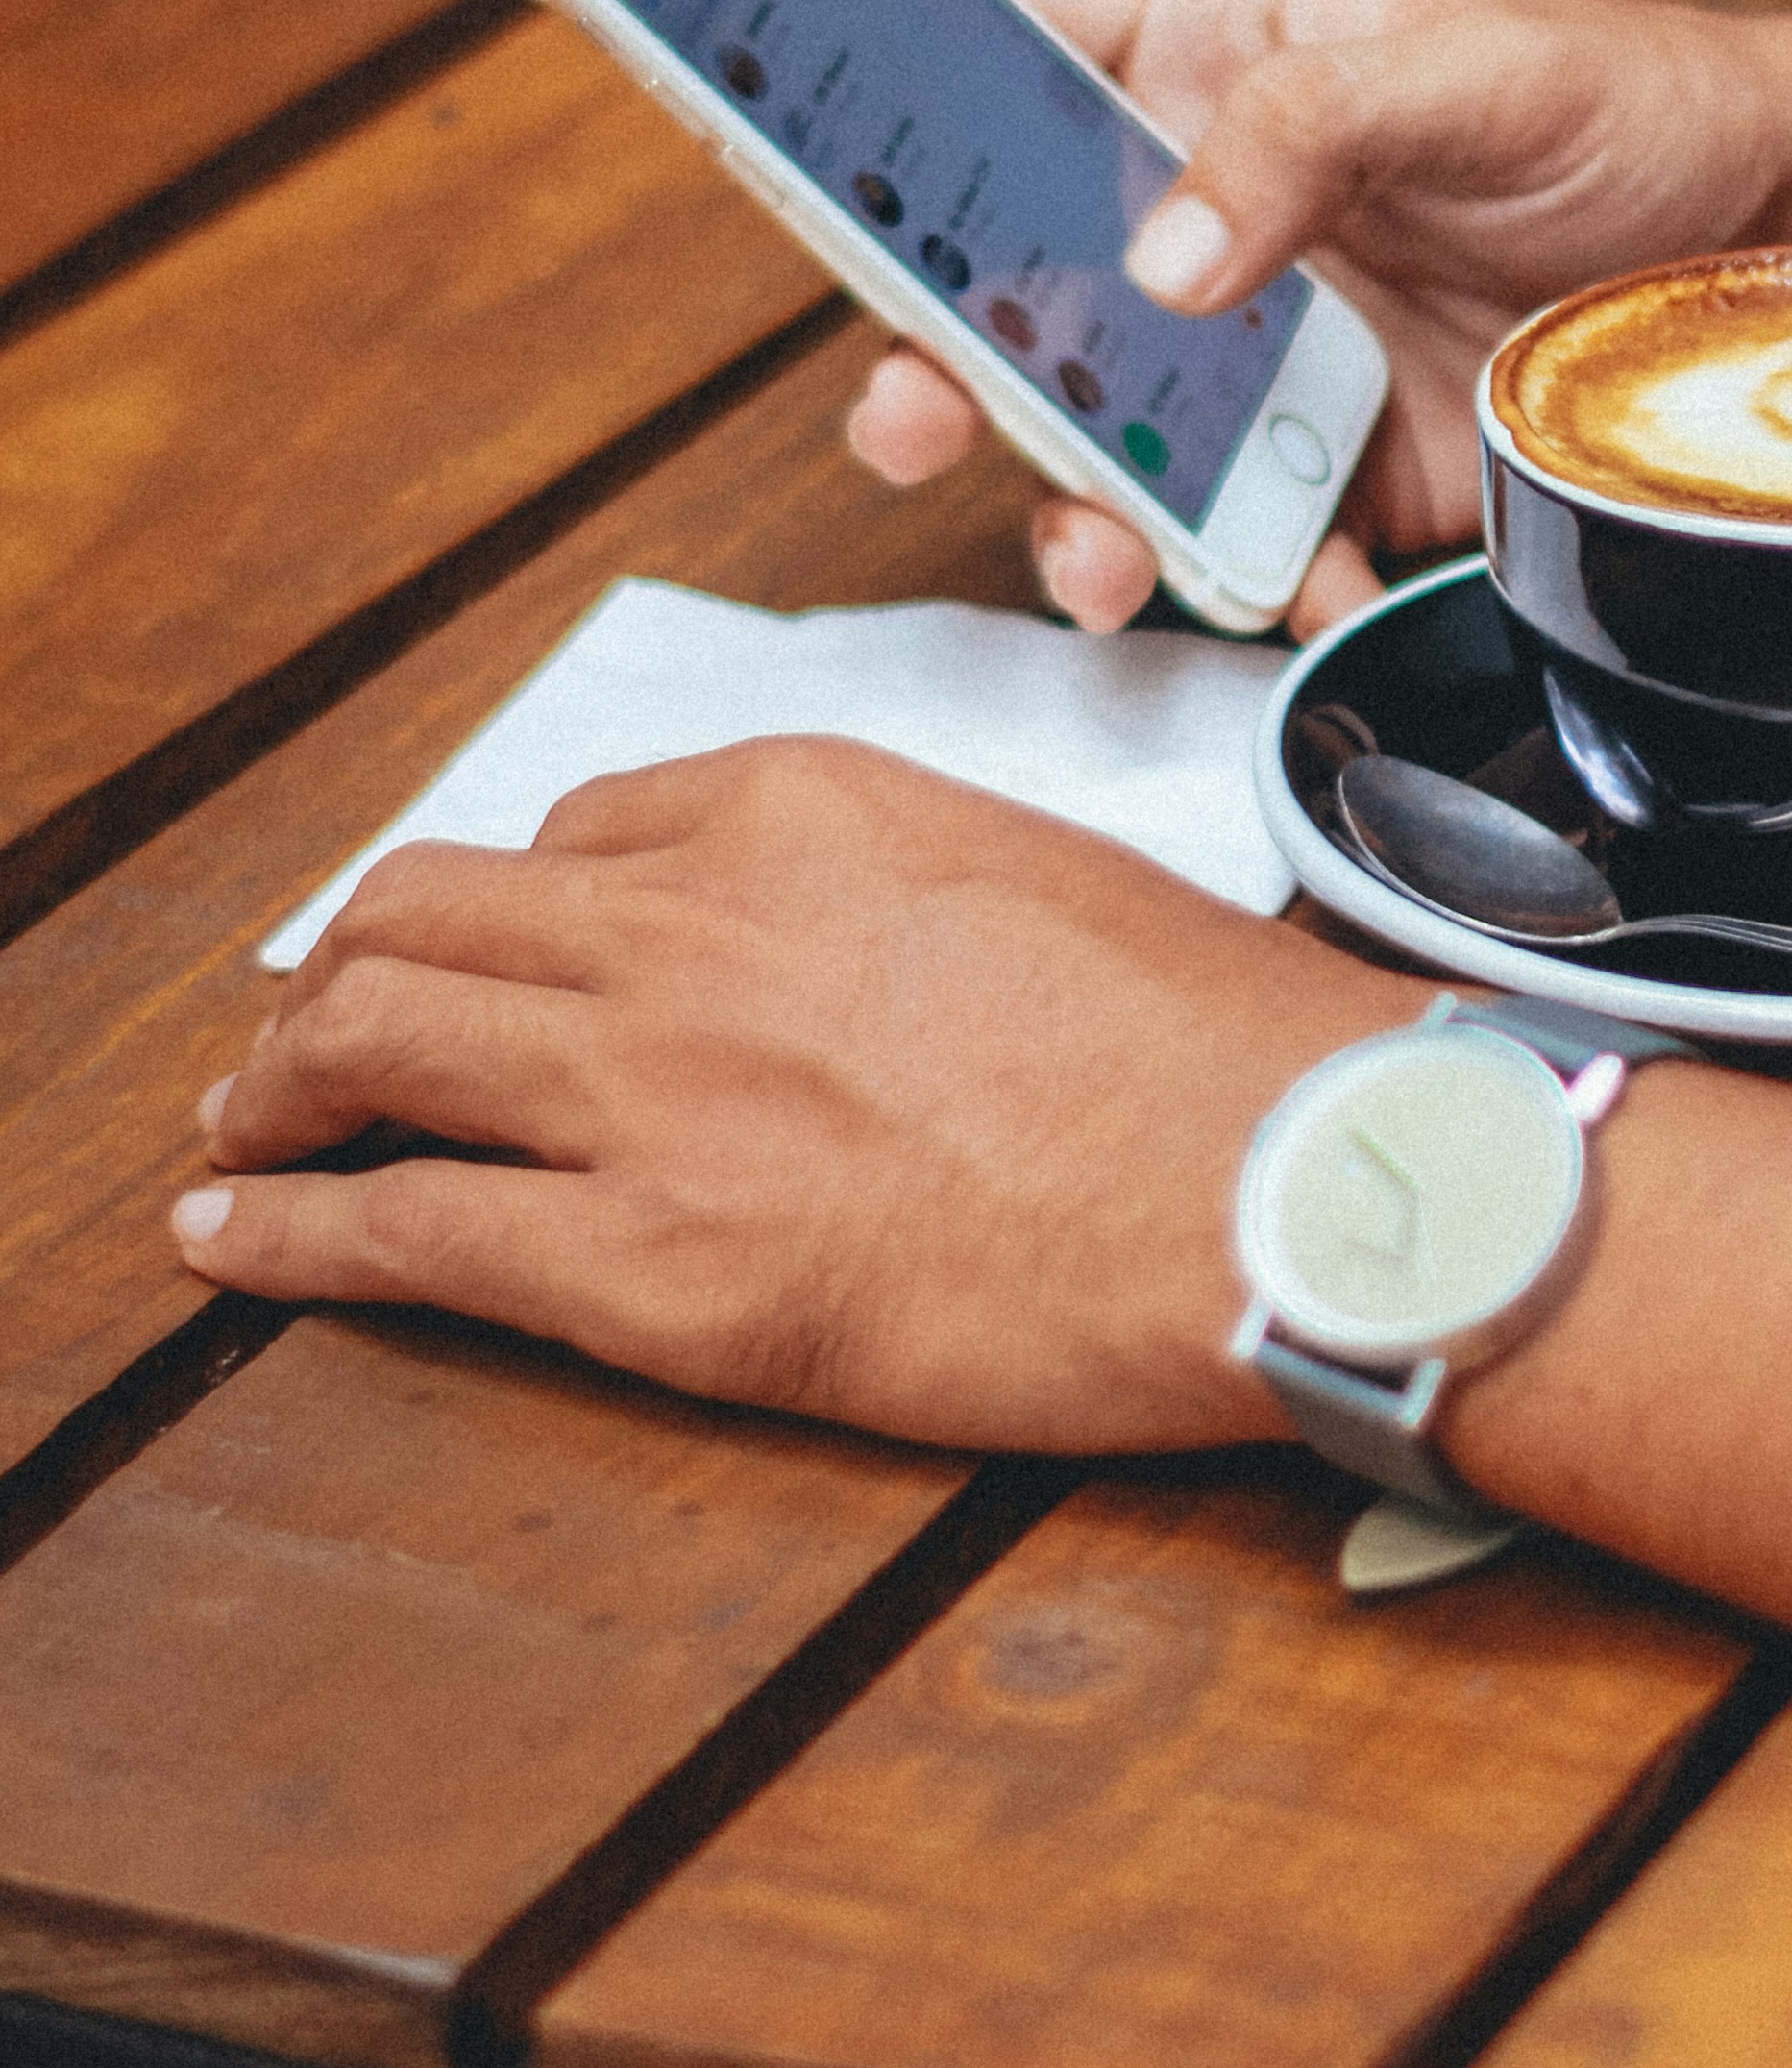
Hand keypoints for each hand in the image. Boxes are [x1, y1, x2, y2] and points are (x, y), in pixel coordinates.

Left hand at [166, 735, 1791, 1778]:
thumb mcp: (1039, 879)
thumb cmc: (1212, 1057)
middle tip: (309, 1028)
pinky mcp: (647, 1261)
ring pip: (373, 1042)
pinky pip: (400, 1225)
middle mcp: (695, 920)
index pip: (579, 831)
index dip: (506, 903)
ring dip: (279, 1079)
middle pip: (430, 916)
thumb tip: (836, 953)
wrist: (1289, 1185)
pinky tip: (225, 1228)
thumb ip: (891, 887)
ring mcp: (655, 1089)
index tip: (481, 952)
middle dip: (345, 971)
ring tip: (241, 1120)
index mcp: (801, 805)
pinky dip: (280, 1225)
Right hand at [845, 0, 1791, 638]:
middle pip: (992, 286)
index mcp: (1194, 64)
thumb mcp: (1474, 67)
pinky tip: (1315, 584)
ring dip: (1068, 513)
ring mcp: (1259, 362)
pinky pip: (1251, 553)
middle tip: (917, 418)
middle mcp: (1198, 221)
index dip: (856, 85)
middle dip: (929, 363)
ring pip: (1095, 447)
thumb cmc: (1638, 103)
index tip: (762, 137)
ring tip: (1093, 555)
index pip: (985, 48)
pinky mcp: (1343, 478)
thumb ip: (1301, 132)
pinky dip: (1261, 590)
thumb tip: (1161, 261)